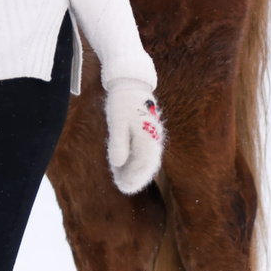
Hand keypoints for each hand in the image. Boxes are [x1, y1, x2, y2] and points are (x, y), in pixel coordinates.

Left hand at [106, 78, 164, 194]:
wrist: (130, 83)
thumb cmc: (122, 102)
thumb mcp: (117, 122)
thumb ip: (118, 143)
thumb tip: (118, 163)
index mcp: (147, 137)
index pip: (142, 165)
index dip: (133, 178)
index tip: (122, 187)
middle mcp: (153, 138)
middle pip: (146, 164)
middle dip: (135, 177)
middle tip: (123, 187)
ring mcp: (152, 135)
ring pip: (146, 158)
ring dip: (136, 170)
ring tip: (122, 178)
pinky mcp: (148, 131)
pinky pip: (145, 151)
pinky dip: (137, 160)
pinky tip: (126, 164)